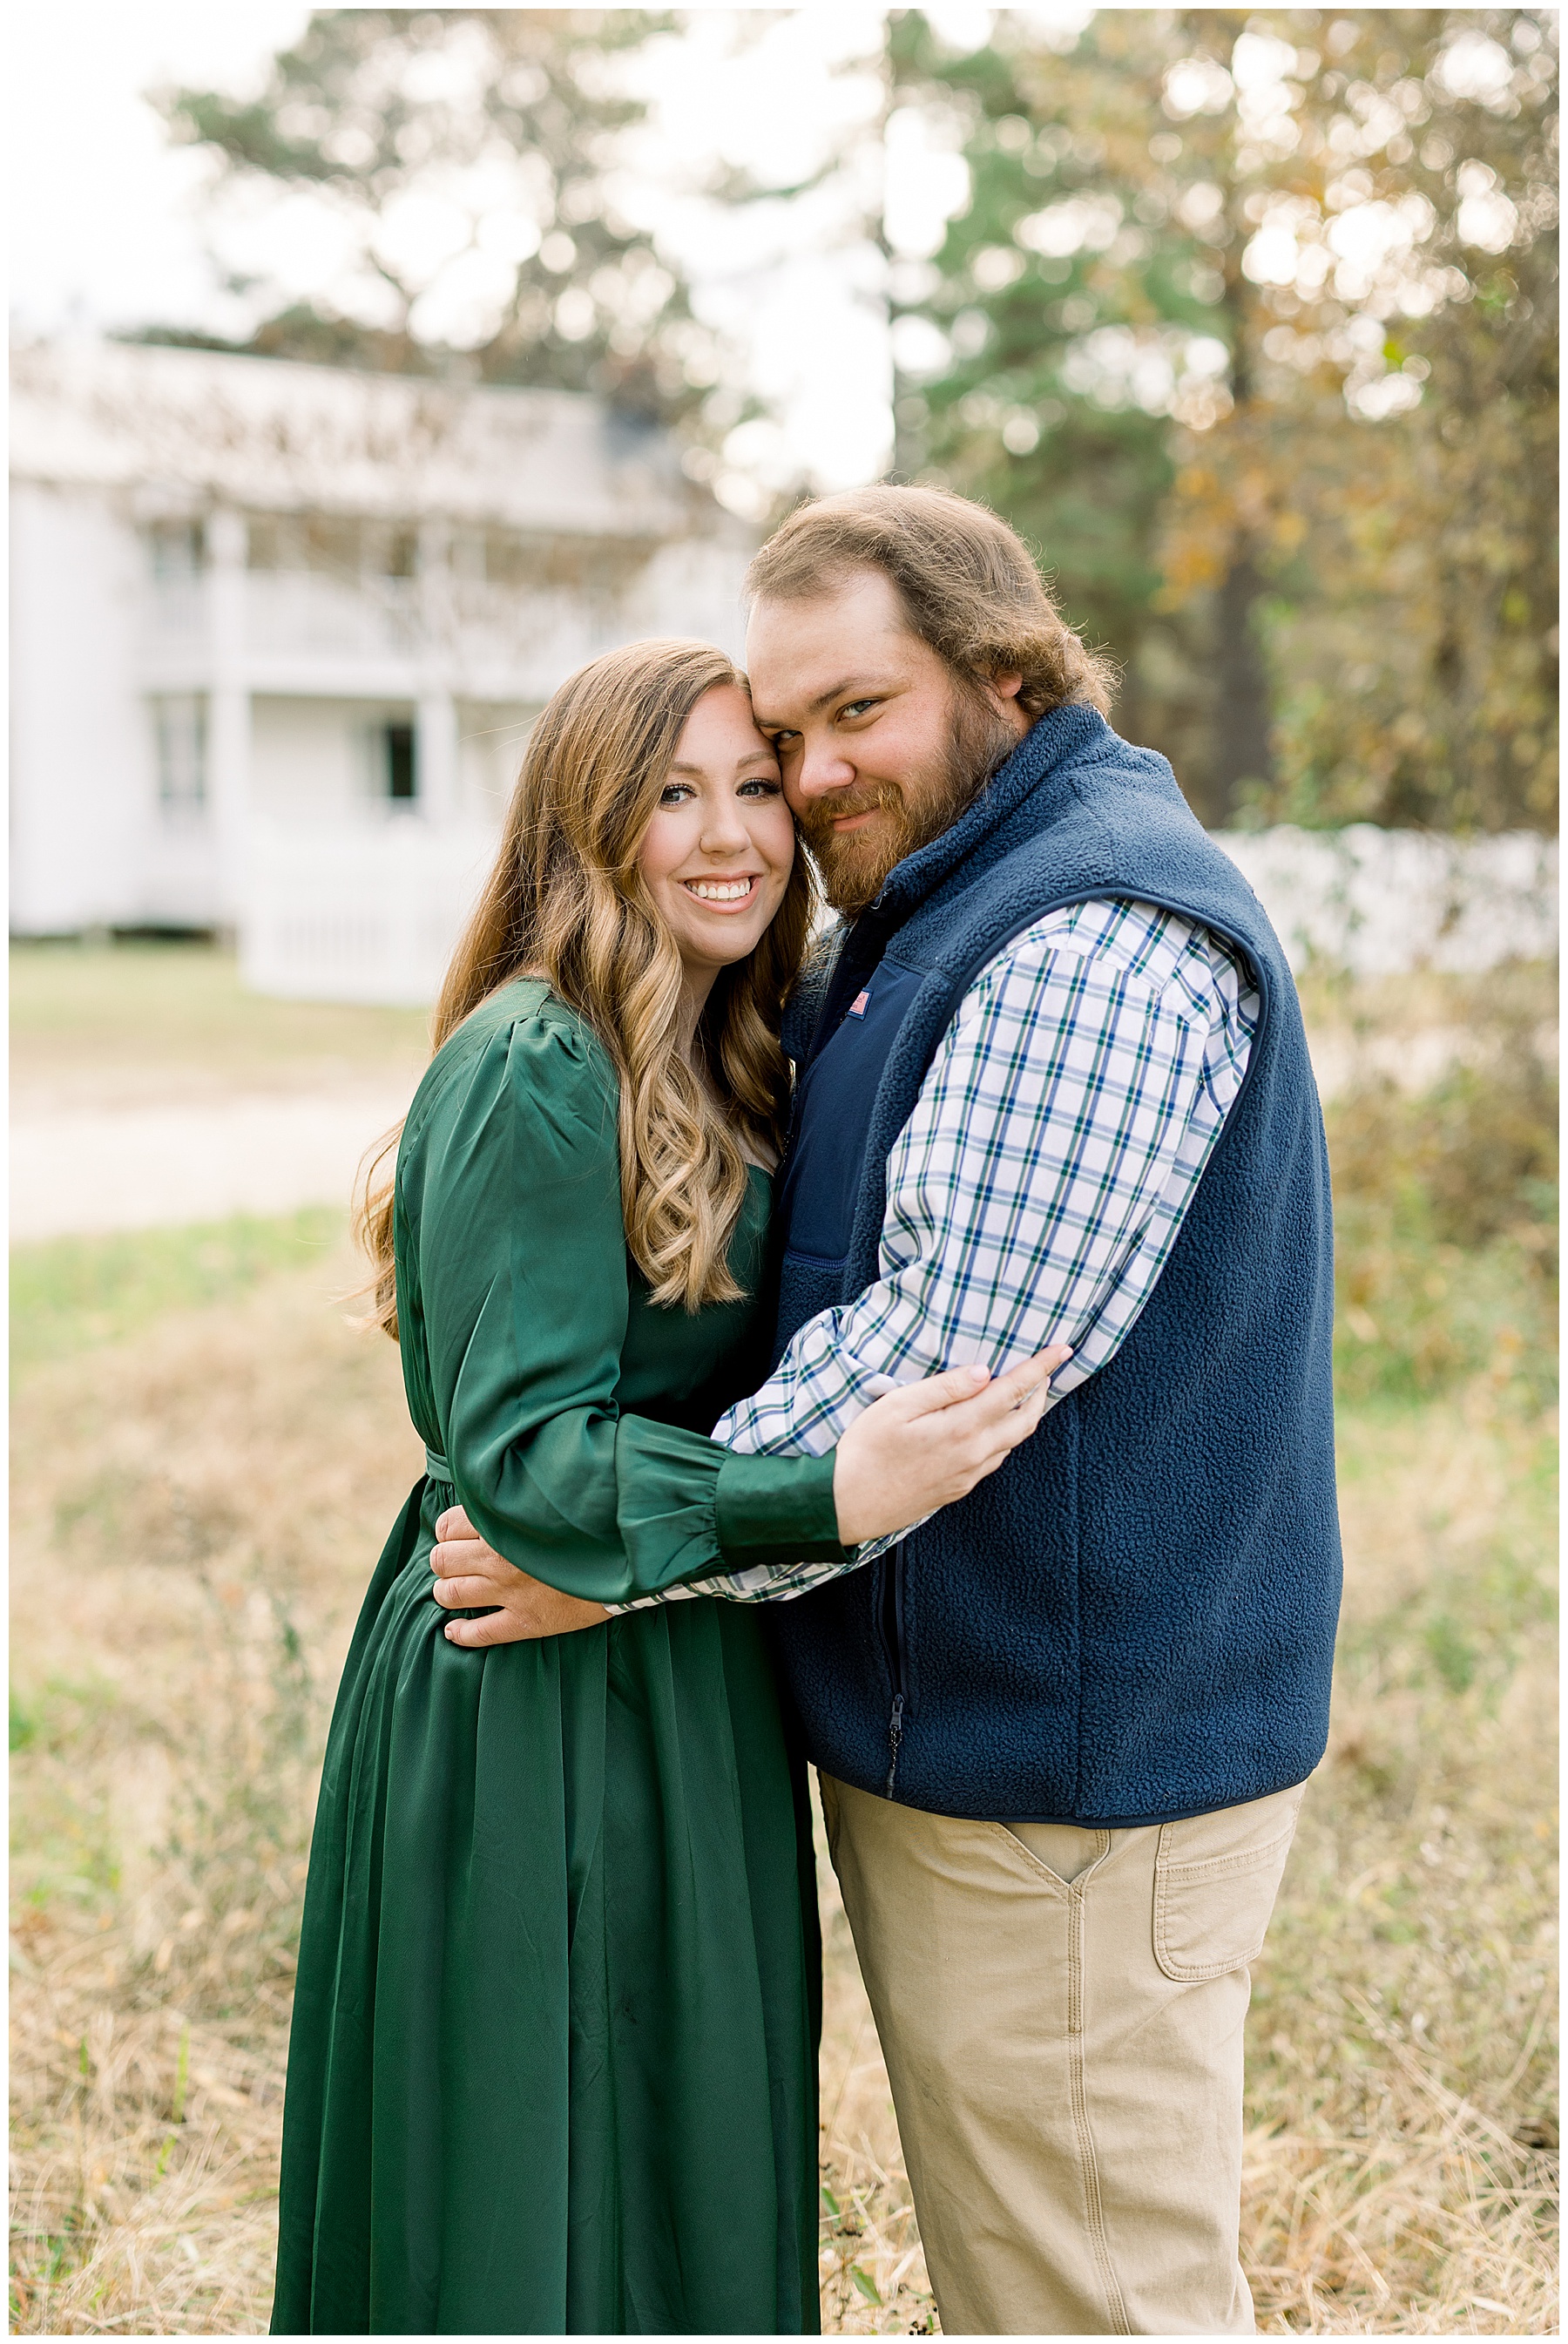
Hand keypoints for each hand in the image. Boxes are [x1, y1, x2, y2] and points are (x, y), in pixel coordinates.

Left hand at [430, 1507, 608, 1646]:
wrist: (627, 1557)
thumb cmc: (589, 1523)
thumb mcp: (549, 1499)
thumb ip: (516, 1498)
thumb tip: (490, 1496)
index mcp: (503, 1522)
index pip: (448, 1525)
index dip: (447, 1530)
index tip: (456, 1534)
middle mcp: (499, 1557)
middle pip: (442, 1560)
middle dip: (443, 1560)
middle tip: (453, 1562)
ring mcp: (510, 1592)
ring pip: (452, 1595)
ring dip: (445, 1592)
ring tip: (451, 1591)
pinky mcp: (525, 1622)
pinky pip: (479, 1634)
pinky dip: (460, 1634)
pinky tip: (454, 1631)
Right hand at [832, 1347, 1070, 1547]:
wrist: (848, 1504)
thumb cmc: (865, 1450)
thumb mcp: (899, 1405)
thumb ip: (946, 1388)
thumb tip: (984, 1372)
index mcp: (961, 1428)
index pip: (1014, 1391)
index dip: (1040, 1368)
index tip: (1061, 1349)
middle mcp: (973, 1454)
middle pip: (1025, 1420)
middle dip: (1041, 1392)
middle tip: (1045, 1370)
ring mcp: (968, 1475)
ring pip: (1012, 1442)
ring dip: (1025, 1415)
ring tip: (1023, 1393)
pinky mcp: (958, 1488)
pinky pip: (994, 1459)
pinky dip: (1004, 1436)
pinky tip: (991, 1425)